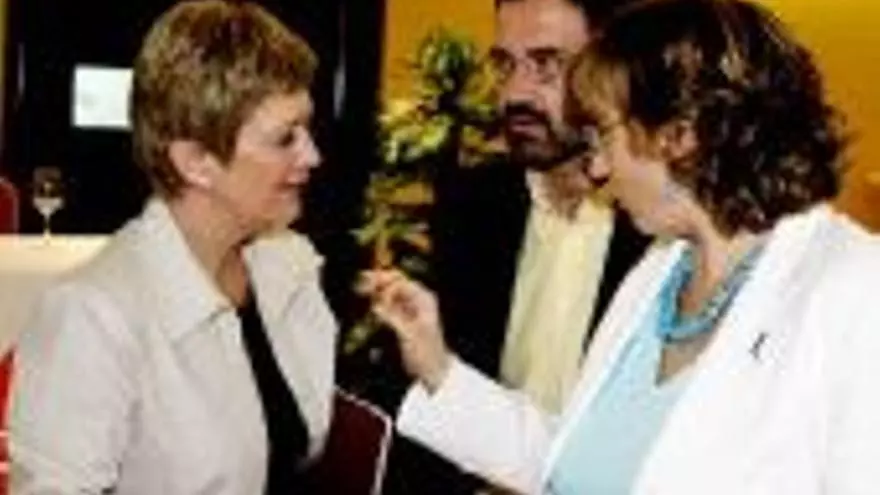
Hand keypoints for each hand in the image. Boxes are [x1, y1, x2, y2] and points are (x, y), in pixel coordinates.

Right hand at [358, 270, 450, 391]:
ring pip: (391, 294)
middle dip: (378, 282)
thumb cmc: (427, 353)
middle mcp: (419, 301)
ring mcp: (412, 309)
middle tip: (360, 282)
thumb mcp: (409, 335)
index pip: (401, 282)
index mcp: (424, 300)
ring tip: (360, 289)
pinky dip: (380, 303)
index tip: (368, 286)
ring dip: (377, 291)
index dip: (384, 282)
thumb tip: (376, 306)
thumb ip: (393, 318)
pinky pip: (391, 305)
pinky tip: (370, 303)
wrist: (434, 370)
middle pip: (396, 284)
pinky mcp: (405, 319)